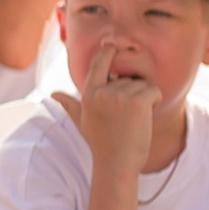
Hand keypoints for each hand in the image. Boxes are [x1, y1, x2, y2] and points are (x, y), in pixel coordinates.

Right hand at [53, 41, 158, 180]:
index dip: (108, 51)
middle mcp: (102, 91)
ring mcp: (120, 95)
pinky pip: (154, 91)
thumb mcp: (83, 122)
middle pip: (128, 79)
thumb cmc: (101, 144)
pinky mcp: (137, 100)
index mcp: (88, 94)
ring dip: (144, 101)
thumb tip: (53, 95)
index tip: (112, 44)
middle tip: (126, 118)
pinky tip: (145, 118)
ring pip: (142, 85)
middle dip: (133, 94)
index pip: (99, 63)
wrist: (116, 164)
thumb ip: (70, 105)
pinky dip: (155, 102)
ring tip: (134, 121)